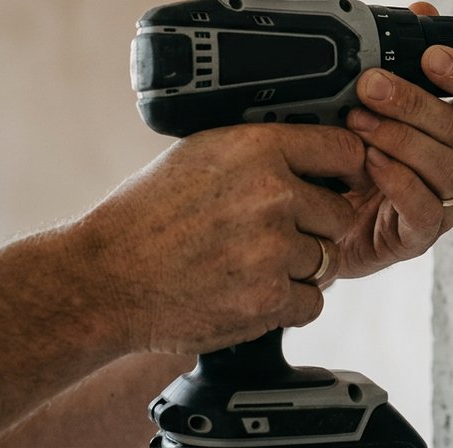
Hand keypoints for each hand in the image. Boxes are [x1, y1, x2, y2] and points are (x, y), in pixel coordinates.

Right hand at [76, 124, 368, 353]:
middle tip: (277, 233)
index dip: (346, 168)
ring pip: (326, 260)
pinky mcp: (268, 300)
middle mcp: (271, 195)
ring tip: (250, 262)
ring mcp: (272, 250)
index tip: (342, 180)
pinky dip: (289, 303)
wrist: (105, 279)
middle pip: (340, 213)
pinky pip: (312, 302)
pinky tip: (251, 289)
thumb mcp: (201, 154)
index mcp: (257, 149)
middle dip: (316, 225)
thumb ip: (262, 151)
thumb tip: (315, 151)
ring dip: (298, 266)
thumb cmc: (146, 216)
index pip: (344, 149)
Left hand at [338, 2, 452, 276]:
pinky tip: (370, 163)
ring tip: (358, 122)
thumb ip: (397, 59)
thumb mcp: (366, 102)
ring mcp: (442, 202)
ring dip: (400, 138)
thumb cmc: (349, 161)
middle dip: (414, 101)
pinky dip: (398, 182)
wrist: (317, 221)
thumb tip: (424, 11)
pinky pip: (424, 208)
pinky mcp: (418, 235)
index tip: (433, 56)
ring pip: (445, 166)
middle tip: (371, 84)